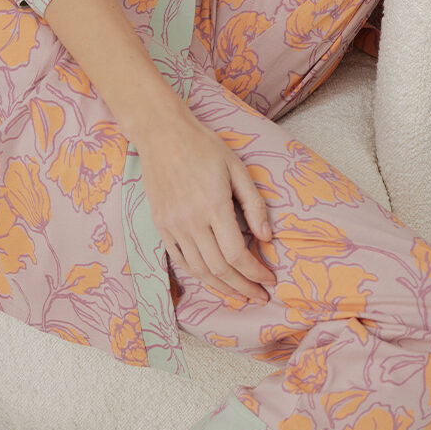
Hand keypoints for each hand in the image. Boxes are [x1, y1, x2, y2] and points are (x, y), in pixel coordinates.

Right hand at [137, 105, 277, 304]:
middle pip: (220, 269)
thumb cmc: (203, 146)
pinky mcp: (160, 225)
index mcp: (213, 205)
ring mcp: (173, 225)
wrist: (161, 134)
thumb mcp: (236, 167)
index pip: (238, 255)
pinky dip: (198, 275)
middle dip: (243, 288)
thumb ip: (253, 204)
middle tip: (260, 296)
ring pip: (199, 270)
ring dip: (222, 287)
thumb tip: (267, 237)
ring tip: (240, 293)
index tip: (270, 279)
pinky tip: (213, 278)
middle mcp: (191, 221)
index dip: (256, 273)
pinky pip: (180, 260)